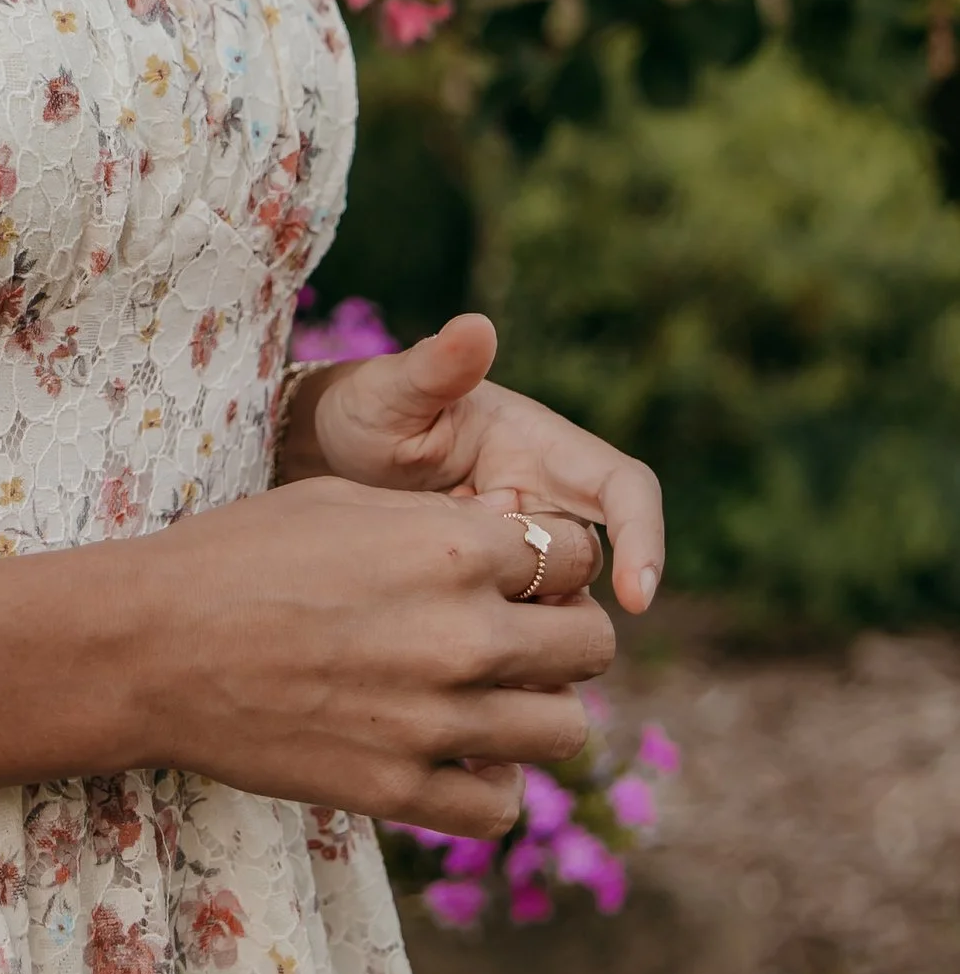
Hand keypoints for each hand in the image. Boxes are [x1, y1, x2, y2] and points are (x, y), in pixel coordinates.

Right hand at [126, 474, 615, 835]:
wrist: (151, 646)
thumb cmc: (238, 555)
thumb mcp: (346, 503)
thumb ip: (444, 524)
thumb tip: (515, 546)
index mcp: (453, 548)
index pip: (578, 559)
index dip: (557, 564)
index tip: (524, 575)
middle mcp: (462, 636)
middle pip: (591, 646)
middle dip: (564, 634)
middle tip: (519, 636)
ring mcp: (435, 723)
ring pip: (565, 731)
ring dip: (540, 711)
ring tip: (493, 699)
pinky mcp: (398, 790)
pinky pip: (500, 806)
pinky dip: (493, 786)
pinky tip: (459, 759)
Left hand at [279, 311, 664, 615]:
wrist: (331, 455)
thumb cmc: (370, 408)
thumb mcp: (391, 390)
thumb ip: (433, 367)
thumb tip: (478, 326)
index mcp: (540, 444)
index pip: (623, 488)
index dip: (643, 538)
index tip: (637, 598)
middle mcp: (546, 498)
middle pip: (594, 561)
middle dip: (562, 596)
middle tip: (490, 608)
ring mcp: (523, 545)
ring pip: (558, 601)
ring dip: (524, 622)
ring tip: (451, 617)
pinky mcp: (495, 584)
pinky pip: (518, 622)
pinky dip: (502, 642)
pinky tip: (449, 648)